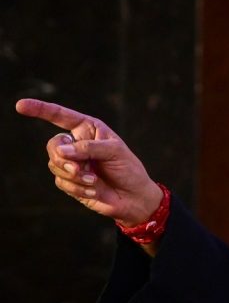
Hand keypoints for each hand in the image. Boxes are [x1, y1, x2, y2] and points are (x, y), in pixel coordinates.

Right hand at [16, 98, 163, 225]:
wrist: (133, 197)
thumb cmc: (128, 169)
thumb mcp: (115, 152)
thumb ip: (88, 148)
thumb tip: (61, 150)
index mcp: (88, 129)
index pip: (60, 116)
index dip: (40, 110)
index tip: (21, 105)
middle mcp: (76, 144)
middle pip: (53, 144)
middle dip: (63, 158)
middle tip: (79, 168)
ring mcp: (71, 163)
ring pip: (55, 164)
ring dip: (74, 175)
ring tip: (94, 180)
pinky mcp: (69, 181)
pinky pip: (61, 181)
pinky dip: (78, 187)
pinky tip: (94, 189)